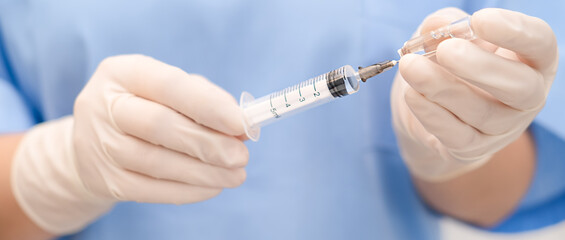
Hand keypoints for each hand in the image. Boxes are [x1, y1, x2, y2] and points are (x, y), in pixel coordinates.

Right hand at [11, 55, 248, 233]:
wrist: (94, 144)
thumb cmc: (145, 108)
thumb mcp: (168, 92)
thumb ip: (205, 100)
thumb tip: (241, 128)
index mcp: (123, 73)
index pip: (169, 85)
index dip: (208, 104)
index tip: (241, 122)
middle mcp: (104, 106)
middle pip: (159, 125)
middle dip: (208, 143)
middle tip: (241, 156)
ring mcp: (100, 146)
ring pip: (156, 163)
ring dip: (204, 172)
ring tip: (236, 175)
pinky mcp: (105, 181)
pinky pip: (151, 190)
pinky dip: (188, 191)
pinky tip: (213, 187)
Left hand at [391, 8, 557, 180]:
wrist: (428, 111)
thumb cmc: (447, 64)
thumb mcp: (444, 37)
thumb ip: (443, 26)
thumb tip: (438, 26)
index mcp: (531, 59)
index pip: (540, 43)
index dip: (514, 31)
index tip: (480, 20)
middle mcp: (527, 96)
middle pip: (519, 86)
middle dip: (480, 67)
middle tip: (445, 50)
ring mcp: (503, 127)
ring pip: (482, 112)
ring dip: (443, 88)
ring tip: (411, 66)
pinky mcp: (474, 148)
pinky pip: (455, 135)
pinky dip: (430, 113)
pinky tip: (411, 94)